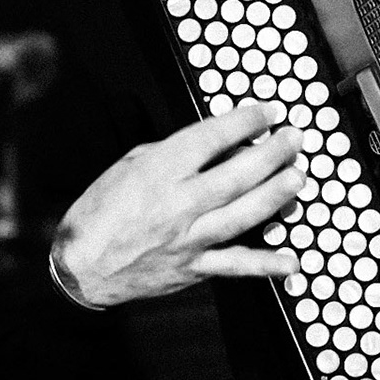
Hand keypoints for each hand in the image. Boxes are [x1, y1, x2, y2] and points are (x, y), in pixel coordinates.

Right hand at [51, 101, 302, 307]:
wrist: (80, 267)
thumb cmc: (103, 210)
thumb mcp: (131, 164)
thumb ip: (175, 151)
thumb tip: (221, 142)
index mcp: (159, 172)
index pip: (211, 138)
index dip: (246, 121)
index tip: (269, 111)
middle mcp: (178, 204)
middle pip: (237, 174)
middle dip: (272, 153)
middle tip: (294, 138)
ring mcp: (189, 239)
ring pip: (243, 214)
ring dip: (276, 194)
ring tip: (299, 177)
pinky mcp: (194, 268)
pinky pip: (236, 265)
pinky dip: (266, 264)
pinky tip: (293, 261)